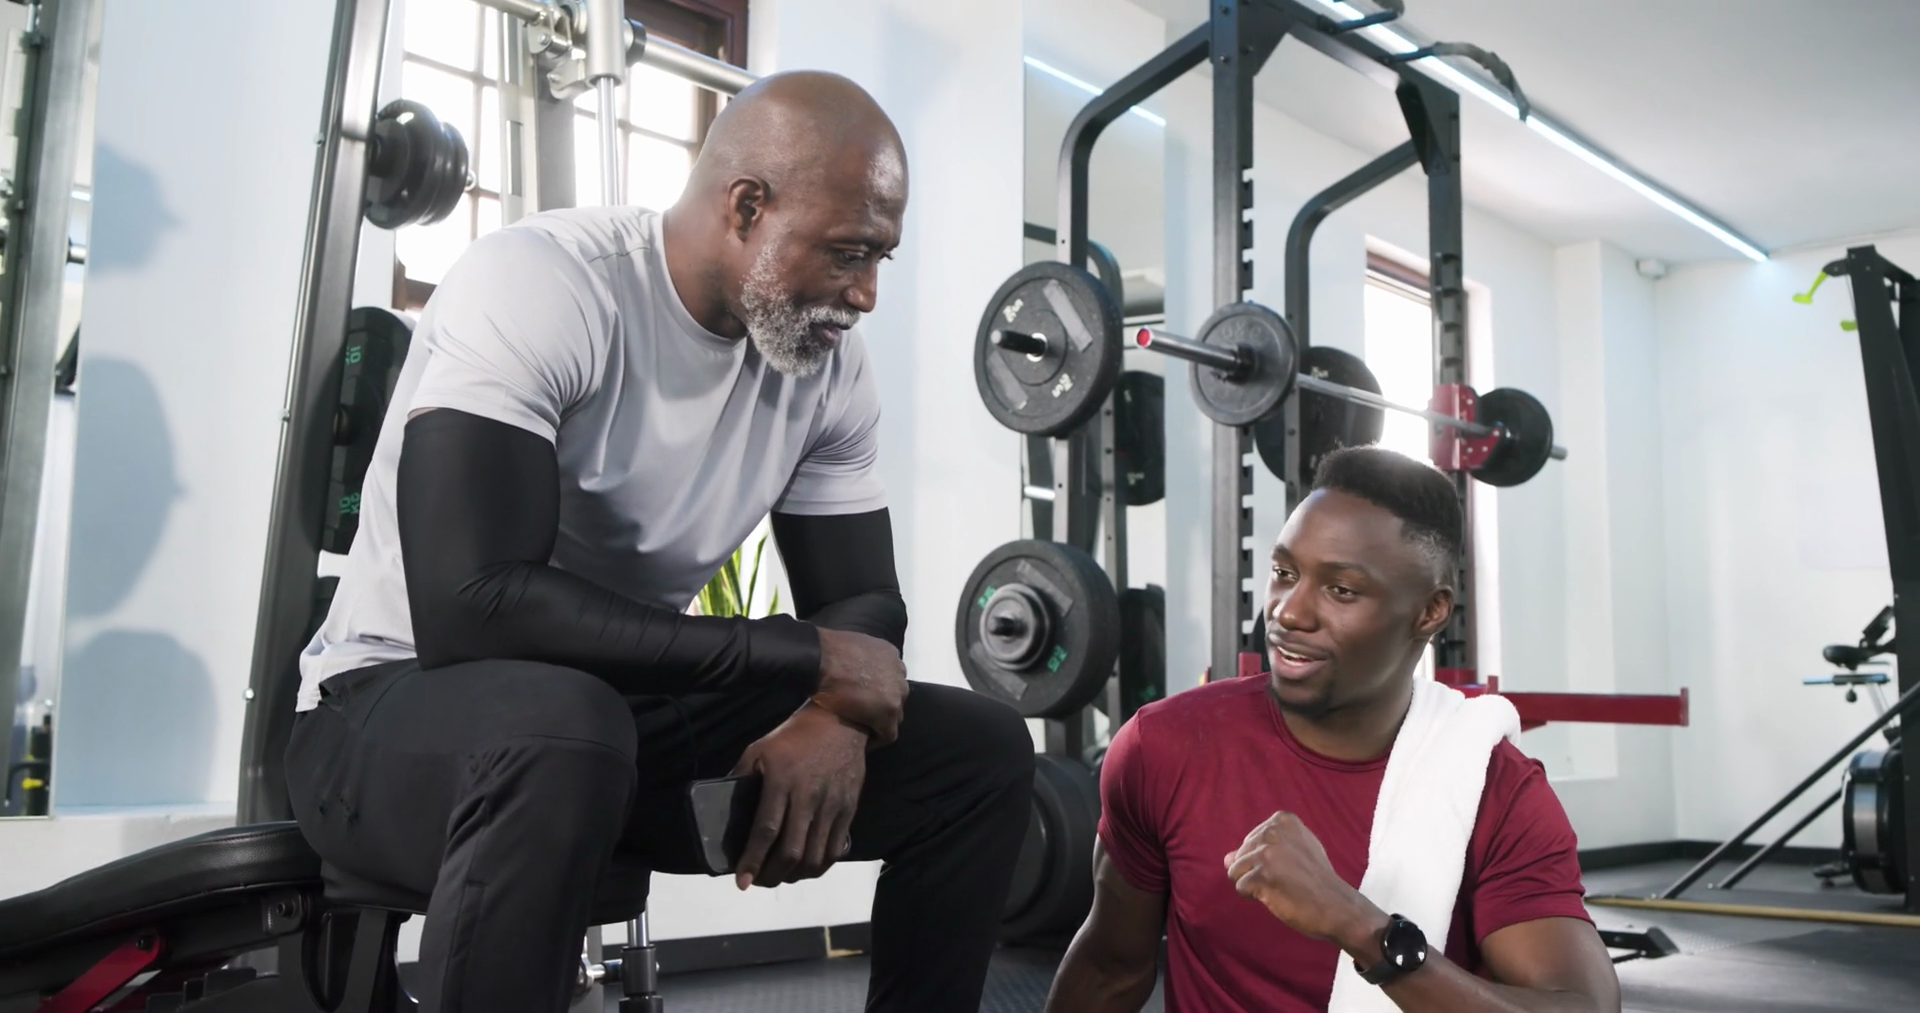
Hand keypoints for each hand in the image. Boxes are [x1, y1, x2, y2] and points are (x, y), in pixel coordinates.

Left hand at [729, 702, 867, 889]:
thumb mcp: (758, 749)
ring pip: (814, 857)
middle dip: (771, 876)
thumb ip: (740, 778)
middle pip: (791, 851)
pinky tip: (805, 868)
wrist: (841, 721)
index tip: (742, 882)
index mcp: (781, 781)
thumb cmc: (795, 736)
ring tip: (780, 876)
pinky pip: (834, 850)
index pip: (766, 830)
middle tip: (759, 881)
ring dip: (794, 876)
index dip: (753, 860)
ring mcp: (832, 806)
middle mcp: (808, 797)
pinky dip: (818, 867)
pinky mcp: (849, 810)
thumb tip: (723, 809)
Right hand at [811, 627, 908, 745]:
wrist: (819, 660)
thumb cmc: (825, 651)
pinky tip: (862, 744)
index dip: (874, 690)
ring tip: (859, 730)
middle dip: (880, 705)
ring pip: (894, 715)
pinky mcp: (889, 712)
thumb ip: (855, 656)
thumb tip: (846, 661)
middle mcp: (898, 672)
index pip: (889, 677)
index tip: (860, 698)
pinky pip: (888, 733)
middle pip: (895, 695)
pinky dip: (876, 740)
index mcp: (888, 653)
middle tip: (859, 714)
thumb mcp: (847, 646)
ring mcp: (896, 692)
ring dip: (878, 722)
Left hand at [1224, 812, 1386, 948]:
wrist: (1336, 906)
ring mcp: (1267, 853)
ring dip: (1255, 885)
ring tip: (1281, 887)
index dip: (1264, 860)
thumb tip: (1226, 859)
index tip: (1290, 866)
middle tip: (1287, 879)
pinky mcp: (1262, 876)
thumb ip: (1258, 850)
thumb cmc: (1314, 880)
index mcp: (1283, 820)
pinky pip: (1240, 887)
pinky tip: (1278, 895)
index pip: (1250, 841)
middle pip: (1239, 855)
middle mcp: (1273, 831)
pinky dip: (1255, 896)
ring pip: (1235, 871)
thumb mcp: (1292, 854)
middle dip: (1257, 872)